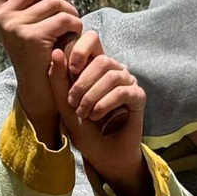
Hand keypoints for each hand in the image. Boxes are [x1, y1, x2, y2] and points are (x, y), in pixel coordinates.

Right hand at [0, 0, 80, 145]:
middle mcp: (2, 16)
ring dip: (71, 12)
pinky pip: (63, 18)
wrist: (40, 89)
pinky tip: (74, 35)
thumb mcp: (36, 20)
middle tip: (68, 10)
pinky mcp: (31, 37)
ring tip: (72, 26)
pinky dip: (75, 24)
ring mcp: (14, 26)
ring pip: (55, 1)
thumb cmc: (41, 52)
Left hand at [55, 33, 148, 192]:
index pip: (92, 40)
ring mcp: (128, 82)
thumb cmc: (84, 129)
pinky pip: (123, 91)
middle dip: (83, 82)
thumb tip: (57, 51)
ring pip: (112, 74)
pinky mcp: (139, 97)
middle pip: (102, 59)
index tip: (71, 70)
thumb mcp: (64, 104)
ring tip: (84, 113)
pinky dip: (106, 103)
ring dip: (93, 95)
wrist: (102, 155)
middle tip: (73, 103)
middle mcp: (114, 71)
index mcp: (95, 67)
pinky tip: (96, 115)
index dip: (80, 49)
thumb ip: (59, 79)